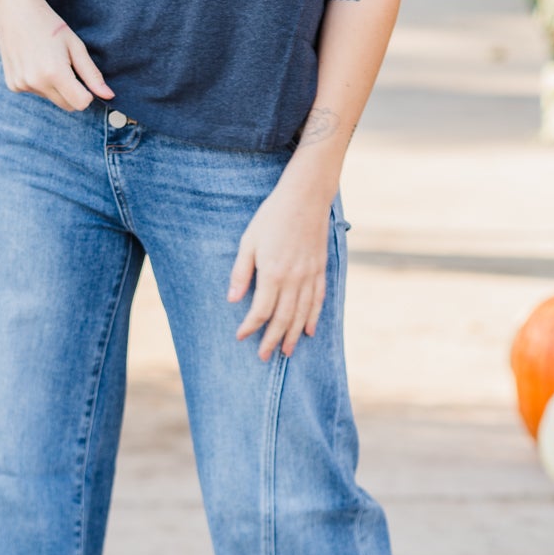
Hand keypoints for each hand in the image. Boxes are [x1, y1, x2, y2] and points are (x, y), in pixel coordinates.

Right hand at [0, 0, 112, 112]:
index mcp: (55, 73)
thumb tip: (109, 96)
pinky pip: (36, 93)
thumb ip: (92, 74)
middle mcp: (36, 82)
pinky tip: (35, 62)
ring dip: (55, 87)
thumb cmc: (51, 25)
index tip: (84, 78)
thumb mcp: (76, 46)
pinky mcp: (13, 85)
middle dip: (73, 92)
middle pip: (67, 105)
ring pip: (52, 99)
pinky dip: (40, 83)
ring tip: (48, 60)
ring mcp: (22, 85)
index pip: (81, 103)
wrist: (16, 11)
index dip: (88, 93)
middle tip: (67, 66)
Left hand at [227, 175, 332, 359]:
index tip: (241, 337)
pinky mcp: (320, 269)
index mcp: (273, 273)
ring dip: (294, 335)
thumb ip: (241, 272)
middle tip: (265, 358)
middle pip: (284, 319)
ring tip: (287, 352)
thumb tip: (233, 300)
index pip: (261, 311)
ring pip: (302, 314)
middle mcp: (294, 279)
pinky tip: (310, 331)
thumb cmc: (272, 216)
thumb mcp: (248, 241)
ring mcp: (310, 275)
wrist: (306, 197)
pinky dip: (314, 317)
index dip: (251, 327)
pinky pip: (318, 300)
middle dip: (273, 340)